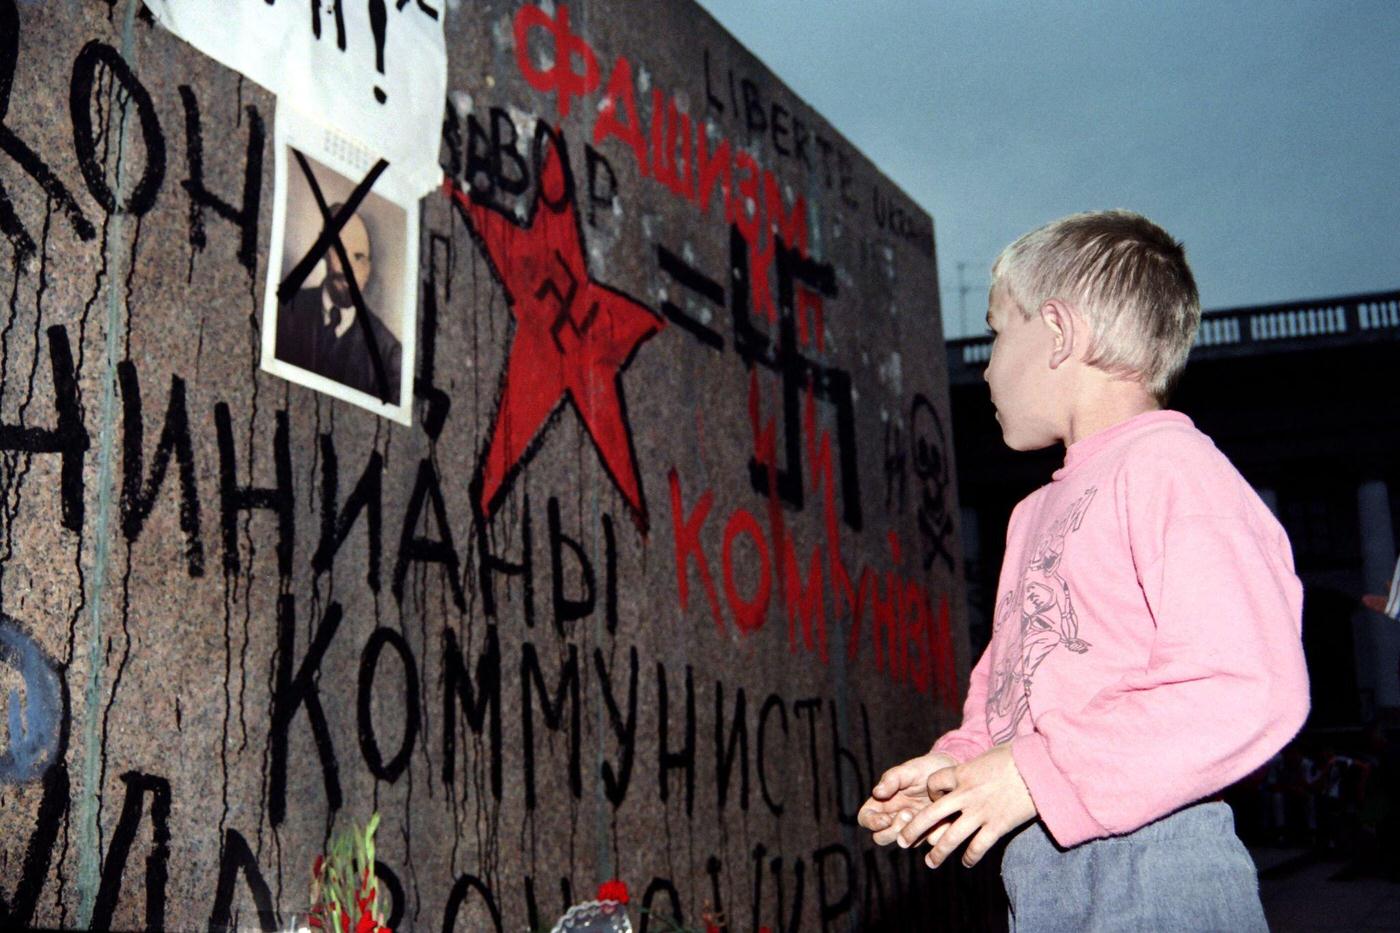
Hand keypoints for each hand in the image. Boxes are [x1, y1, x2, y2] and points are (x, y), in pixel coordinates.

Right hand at [858, 751, 957, 845]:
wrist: (951, 772)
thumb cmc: (925, 769)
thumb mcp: (908, 770)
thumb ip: (891, 779)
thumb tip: (876, 792)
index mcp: (883, 802)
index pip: (865, 819)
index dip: (871, 822)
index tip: (885, 818)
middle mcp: (894, 817)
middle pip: (881, 837)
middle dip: (892, 830)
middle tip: (907, 814)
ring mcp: (912, 827)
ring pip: (904, 843)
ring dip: (912, 834)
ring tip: (923, 814)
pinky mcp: (930, 831)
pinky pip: (929, 841)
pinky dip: (935, 832)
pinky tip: (942, 818)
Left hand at [898, 744, 1036, 868]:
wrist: (1040, 767)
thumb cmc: (1018, 756)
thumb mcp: (990, 754)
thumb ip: (978, 764)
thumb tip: (978, 762)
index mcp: (962, 773)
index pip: (934, 783)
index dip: (931, 791)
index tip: (934, 797)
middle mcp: (966, 794)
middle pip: (931, 814)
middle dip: (914, 829)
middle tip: (902, 841)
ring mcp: (981, 812)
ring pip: (950, 836)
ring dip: (938, 852)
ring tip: (929, 863)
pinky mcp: (998, 826)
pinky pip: (978, 847)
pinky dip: (970, 856)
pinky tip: (966, 863)